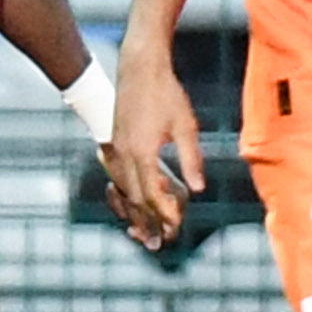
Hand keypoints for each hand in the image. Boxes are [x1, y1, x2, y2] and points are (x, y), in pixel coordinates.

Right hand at [101, 61, 204, 243]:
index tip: (176, 227)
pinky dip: (123, 193)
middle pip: (134, 197)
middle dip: (147, 222)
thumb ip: (191, 159)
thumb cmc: (167, 93)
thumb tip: (198, 189)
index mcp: (142, 152)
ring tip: (141, 233)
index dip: (164, 213)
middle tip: (158, 244)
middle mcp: (124, 154)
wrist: (139, 67)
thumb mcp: (186, 125)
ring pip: (122, 189)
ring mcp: (115, 148)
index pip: (152, 193)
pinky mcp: (114, 142)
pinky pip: (116, 176)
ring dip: (132, 213)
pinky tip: (130, 201)